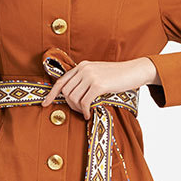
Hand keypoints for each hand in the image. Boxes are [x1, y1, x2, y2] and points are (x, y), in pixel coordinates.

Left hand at [40, 58, 157, 119]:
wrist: (135, 71)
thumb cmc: (119, 76)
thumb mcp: (99, 74)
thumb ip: (86, 80)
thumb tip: (73, 96)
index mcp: (82, 66)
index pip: (61, 81)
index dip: (51, 94)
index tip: (45, 104)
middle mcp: (84, 69)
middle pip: (66, 92)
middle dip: (70, 105)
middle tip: (81, 111)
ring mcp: (90, 76)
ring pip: (74, 98)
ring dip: (78, 109)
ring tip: (86, 112)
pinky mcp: (98, 85)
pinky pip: (84, 102)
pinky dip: (85, 111)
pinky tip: (89, 115)